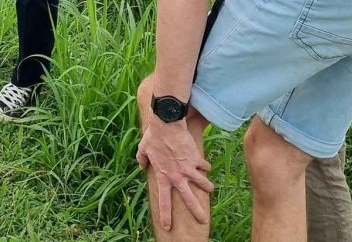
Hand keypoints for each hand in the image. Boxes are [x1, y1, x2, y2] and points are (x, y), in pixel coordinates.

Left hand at [137, 114, 213, 231]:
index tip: (167, 227)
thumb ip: (141, 160)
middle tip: (203, 221)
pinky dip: (206, 167)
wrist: (167, 124)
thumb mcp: (143, 149)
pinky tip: (206, 167)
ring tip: (210, 189)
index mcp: (163, 177)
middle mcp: (177, 176)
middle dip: (197, 212)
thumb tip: (140, 165)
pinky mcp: (196, 158)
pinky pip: (204, 166)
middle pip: (189, 199)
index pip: (164, 201)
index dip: (165, 215)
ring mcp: (188, 168)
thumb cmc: (153, 137)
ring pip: (202, 183)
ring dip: (207, 187)